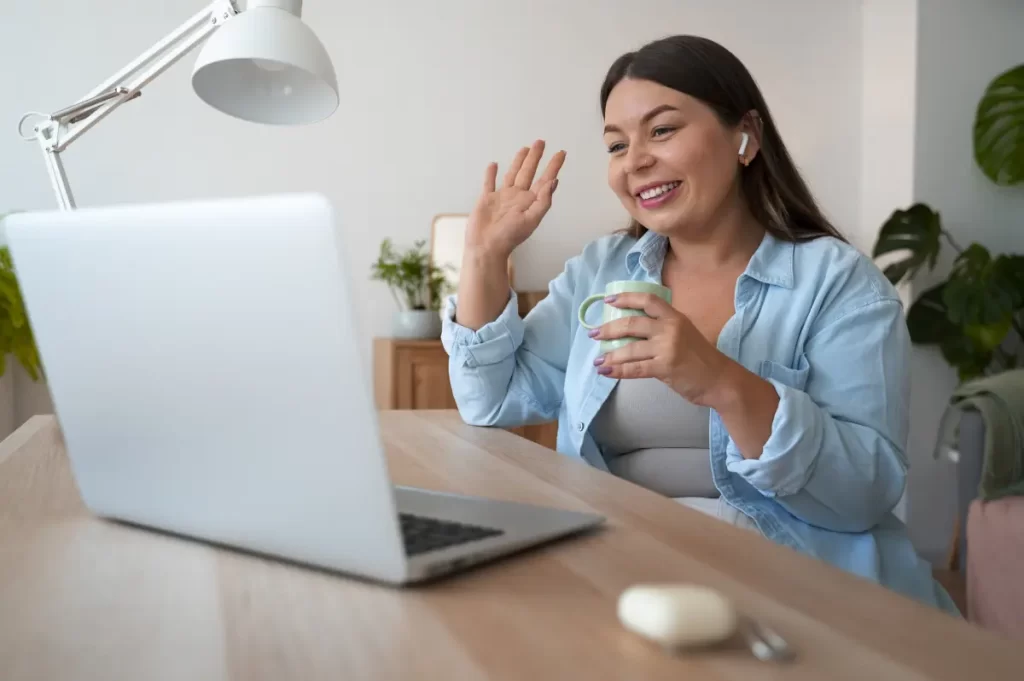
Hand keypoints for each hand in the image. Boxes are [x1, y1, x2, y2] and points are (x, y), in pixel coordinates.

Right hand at [465, 140, 565, 258]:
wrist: (486, 246)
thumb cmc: (509, 236)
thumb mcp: (531, 219)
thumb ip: (543, 201)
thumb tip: (553, 181)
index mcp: (530, 201)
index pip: (545, 180)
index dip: (553, 166)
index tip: (561, 153)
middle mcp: (518, 197)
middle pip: (529, 172)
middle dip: (535, 157)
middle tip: (541, 142)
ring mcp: (502, 197)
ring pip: (512, 174)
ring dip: (518, 162)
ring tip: (524, 149)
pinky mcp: (487, 199)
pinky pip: (489, 183)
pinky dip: (491, 174)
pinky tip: (494, 165)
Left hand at [589, 293, 729, 404]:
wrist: (721, 380)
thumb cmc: (701, 359)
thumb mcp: (685, 334)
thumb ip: (663, 330)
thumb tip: (632, 332)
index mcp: (675, 317)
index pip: (648, 300)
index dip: (626, 298)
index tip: (609, 301)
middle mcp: (670, 328)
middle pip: (632, 323)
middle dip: (609, 329)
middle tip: (593, 334)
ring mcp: (667, 348)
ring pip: (630, 348)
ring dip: (609, 354)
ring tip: (598, 360)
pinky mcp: (665, 367)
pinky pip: (635, 368)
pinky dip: (618, 371)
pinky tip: (606, 372)